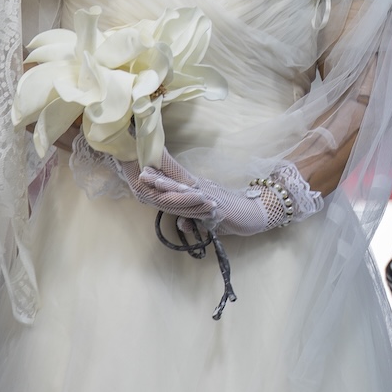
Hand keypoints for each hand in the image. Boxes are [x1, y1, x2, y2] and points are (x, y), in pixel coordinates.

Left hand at [115, 151, 311, 237]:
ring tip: (151, 178)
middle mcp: (199, 189)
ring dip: (167, 183)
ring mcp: (207, 196)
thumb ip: (194, 219)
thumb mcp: (208, 219)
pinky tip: (180, 192)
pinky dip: (189, 197)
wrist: (254, 214)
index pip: (173, 181)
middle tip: (137, 167)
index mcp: (195, 190)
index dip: (157, 175)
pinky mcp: (216, 205)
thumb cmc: (231, 216)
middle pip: (174, 180)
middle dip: (156, 175)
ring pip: (184, 189)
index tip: (140, 167)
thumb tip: (182, 224)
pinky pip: (200, 201)